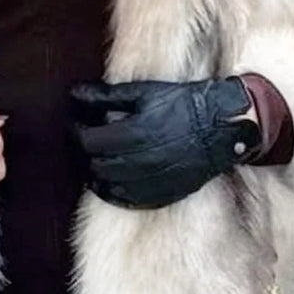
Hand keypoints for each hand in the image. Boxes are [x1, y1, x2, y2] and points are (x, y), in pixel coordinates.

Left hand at [68, 77, 260, 208]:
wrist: (221, 127)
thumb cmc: (183, 104)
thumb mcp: (144, 92)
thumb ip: (105, 96)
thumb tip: (74, 93)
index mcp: (133, 133)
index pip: (86, 140)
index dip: (74, 131)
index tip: (73, 123)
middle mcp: (139, 162)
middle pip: (92, 164)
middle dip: (80, 152)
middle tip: (78, 141)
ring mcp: (150, 181)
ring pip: (104, 184)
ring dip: (90, 172)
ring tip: (88, 160)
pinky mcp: (160, 194)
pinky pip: (124, 201)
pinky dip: (108, 192)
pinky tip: (104, 182)